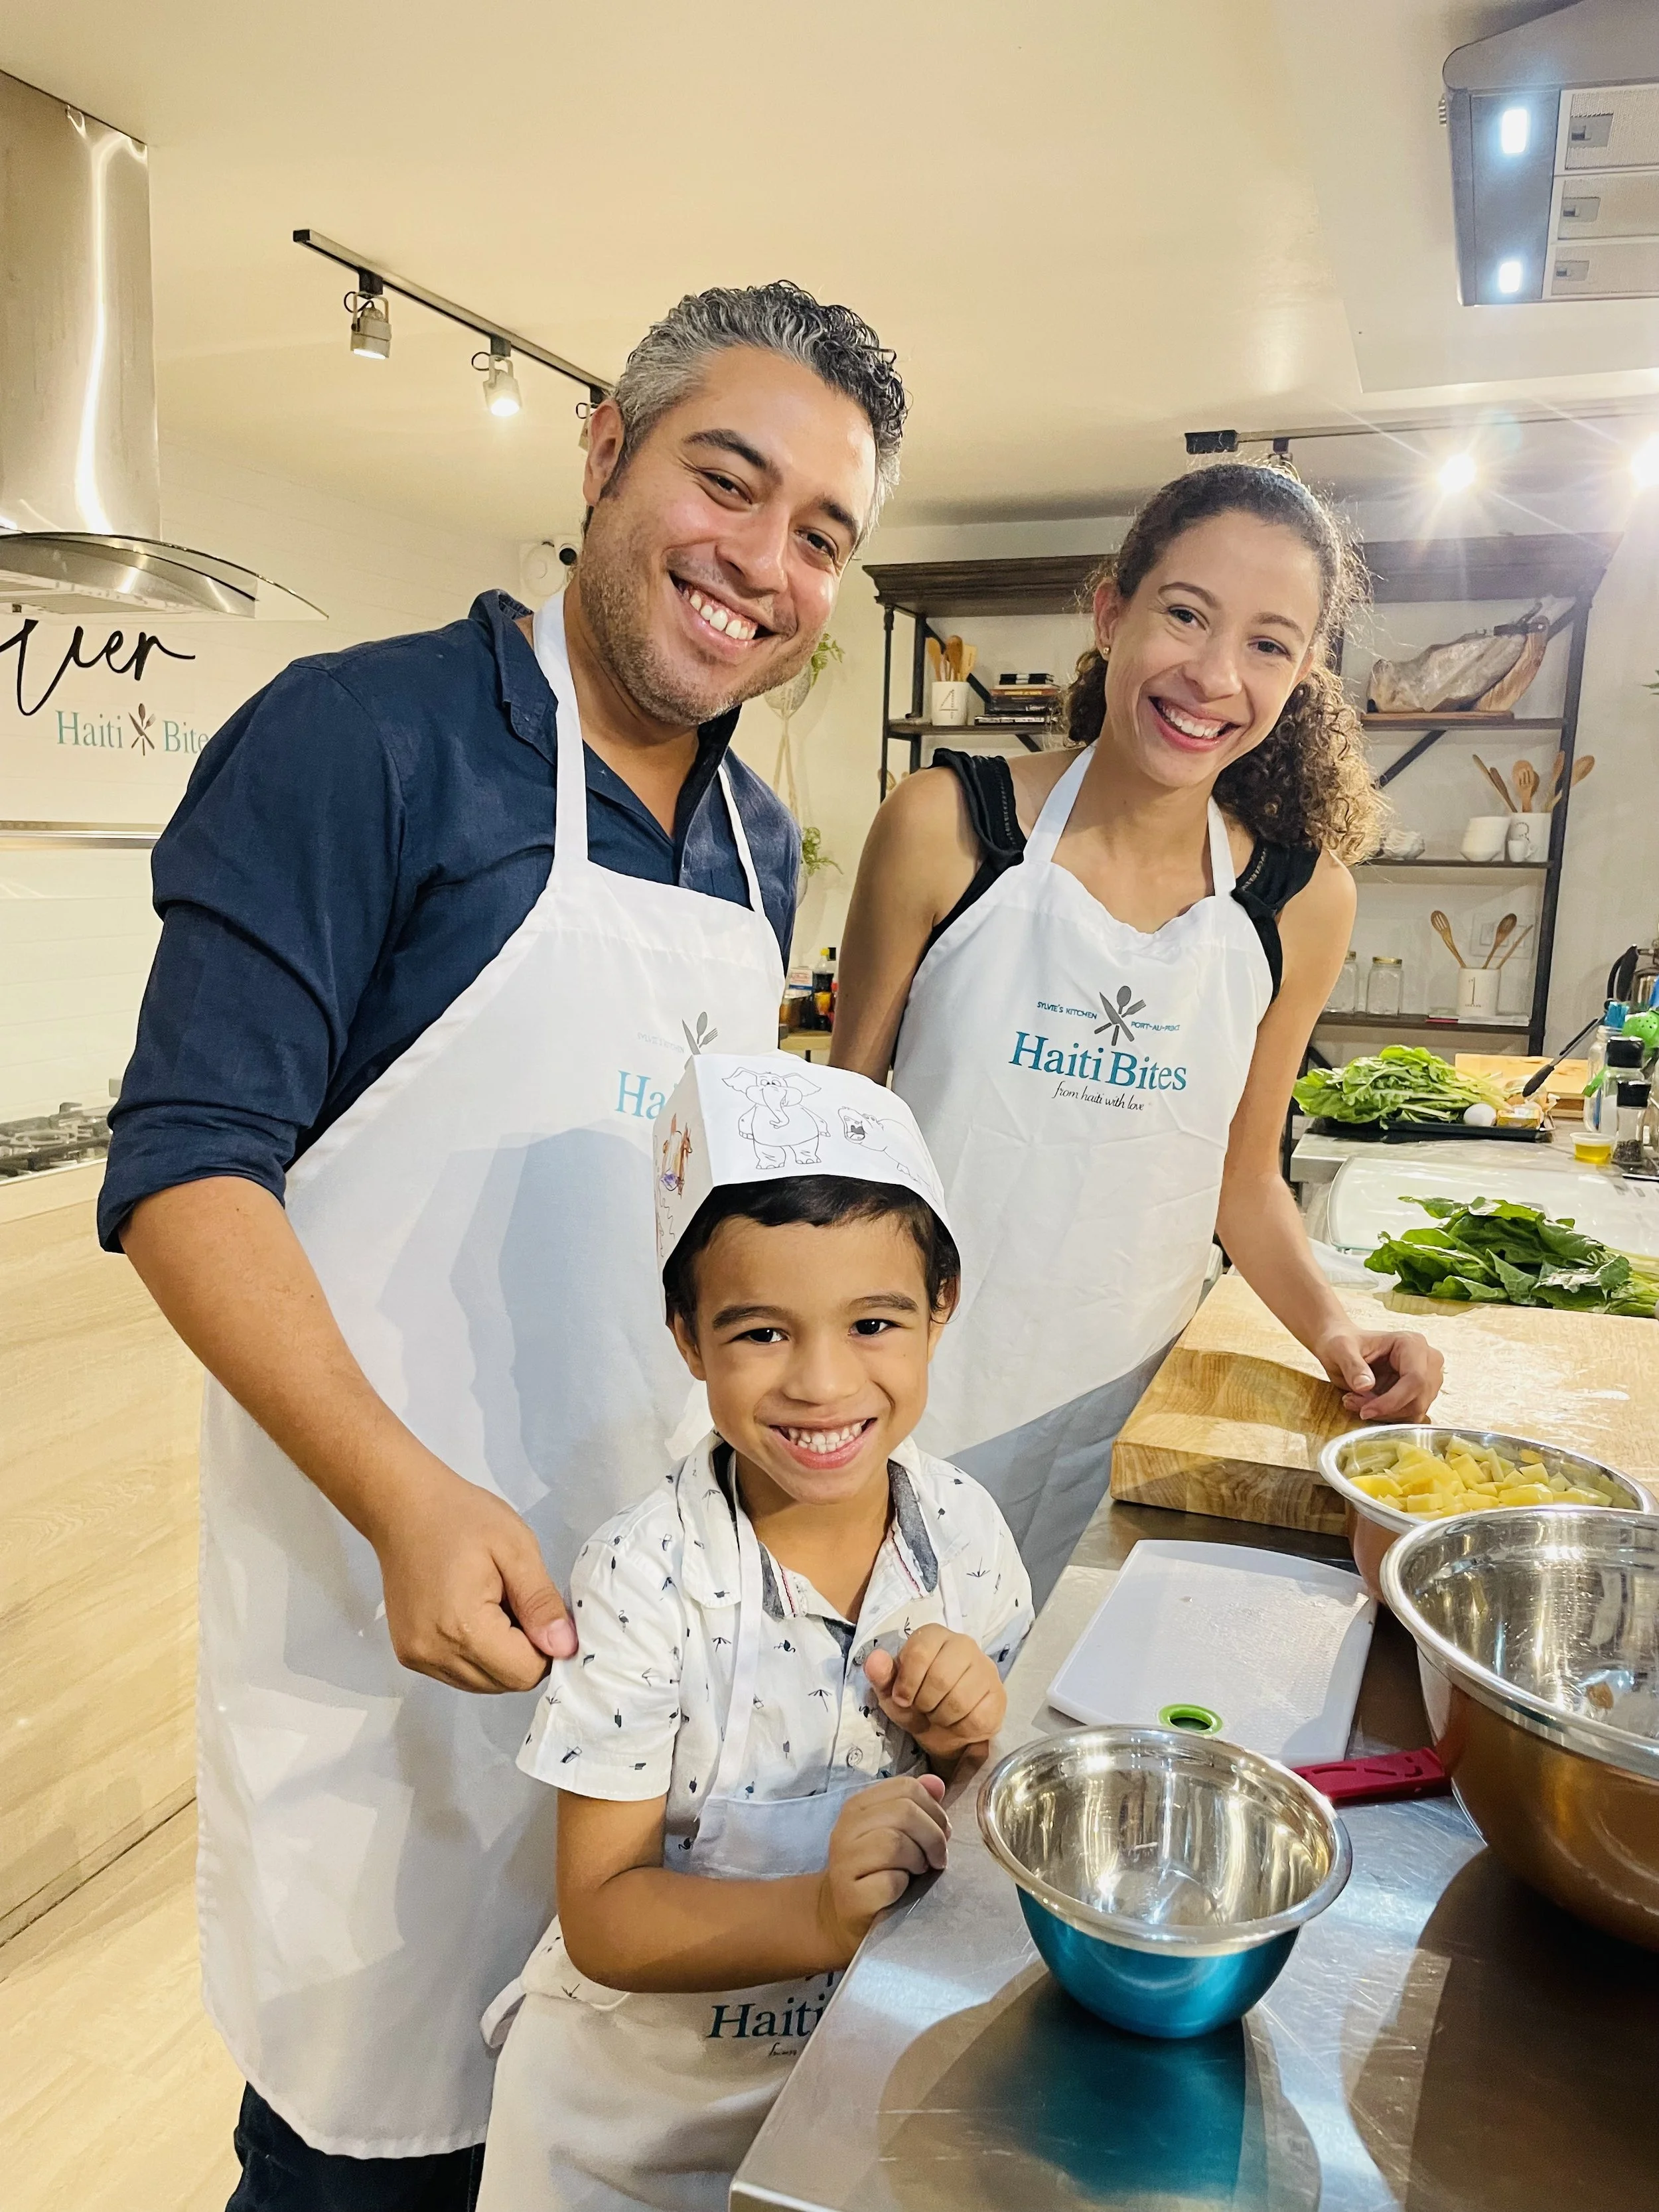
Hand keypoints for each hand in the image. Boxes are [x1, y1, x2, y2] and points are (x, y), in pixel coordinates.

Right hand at [369, 1461, 576, 1692]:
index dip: (547, 1649)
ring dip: (501, 1656)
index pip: (524, 1673)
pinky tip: (473, 1614)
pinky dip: (477, 1654)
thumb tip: (566, 1648)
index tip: (545, 1613)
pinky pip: (459, 1673)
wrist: (402, 1507)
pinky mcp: (408, 1654)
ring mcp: (417, 1658)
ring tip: (495, 1605)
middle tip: (518, 1601)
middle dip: (524, 1652)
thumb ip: (541, 1602)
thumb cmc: (462, 1517)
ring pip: (482, 1682)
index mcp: (463, 1628)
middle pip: (503, 1683)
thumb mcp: (516, 1548)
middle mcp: (434, 1654)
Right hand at [816, 1774, 948, 1958]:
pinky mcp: (851, 1895)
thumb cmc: (877, 1869)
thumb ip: (916, 1804)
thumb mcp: (896, 1831)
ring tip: (917, 1871)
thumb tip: (937, 1784)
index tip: (941, 1832)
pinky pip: (890, 1880)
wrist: (842, 1914)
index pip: (907, 1787)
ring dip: (918, 1860)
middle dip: (932, 1836)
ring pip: (895, 1843)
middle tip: (936, 1857)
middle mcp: (846, 1828)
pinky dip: (904, 1885)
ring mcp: (845, 1861)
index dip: (934, 1809)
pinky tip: (901, 1889)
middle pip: (904, 1812)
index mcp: (859, 1806)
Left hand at [863, 1626, 1006, 1764]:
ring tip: (938, 1716)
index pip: (919, 1651)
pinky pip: (977, 1717)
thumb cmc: (916, 1702)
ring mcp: (985, 1669)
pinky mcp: (998, 1696)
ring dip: (941, 1717)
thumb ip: (881, 1675)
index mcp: (934, 1636)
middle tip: (923, 1709)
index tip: (903, 1698)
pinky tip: (957, 1723)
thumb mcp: (892, 1691)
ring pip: (960, 1699)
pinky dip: (960, 1729)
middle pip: (940, 1677)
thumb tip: (875, 1659)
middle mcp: (964, 1644)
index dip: (907, 1683)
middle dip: (925, 1703)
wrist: (945, 1728)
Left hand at [1316, 1326, 1443, 1422]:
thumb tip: (1366, 1386)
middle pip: (1418, 1399)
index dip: (1392, 1401)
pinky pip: (1409, 1414)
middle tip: (1354, 1402)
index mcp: (1412, 1344)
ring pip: (1415, 1410)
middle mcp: (1427, 1360)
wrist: (1342, 1346)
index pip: (1415, 1379)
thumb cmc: (1343, 1342)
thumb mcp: (1340, 1349)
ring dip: (1385, 1413)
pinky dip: (1387, 1415)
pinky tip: (1367, 1403)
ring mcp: (1427, 1377)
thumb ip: (1352, 1366)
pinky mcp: (1420, 1392)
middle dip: (1386, 1409)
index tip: (1366, 1411)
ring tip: (1356, 1400)